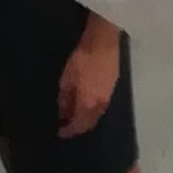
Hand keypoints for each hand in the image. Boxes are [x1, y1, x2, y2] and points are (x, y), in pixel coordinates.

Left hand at [57, 24, 119, 139]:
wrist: (102, 42)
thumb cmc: (81, 60)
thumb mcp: (66, 79)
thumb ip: (65, 99)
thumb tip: (63, 113)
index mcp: (88, 104)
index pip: (78, 125)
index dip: (68, 130)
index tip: (60, 131)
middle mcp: (100, 104)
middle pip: (90, 122)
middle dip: (79, 127)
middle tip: (68, 125)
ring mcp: (109, 94)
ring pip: (98, 114)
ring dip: (87, 118)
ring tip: (76, 115)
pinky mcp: (113, 85)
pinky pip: (102, 105)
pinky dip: (94, 109)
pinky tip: (87, 103)